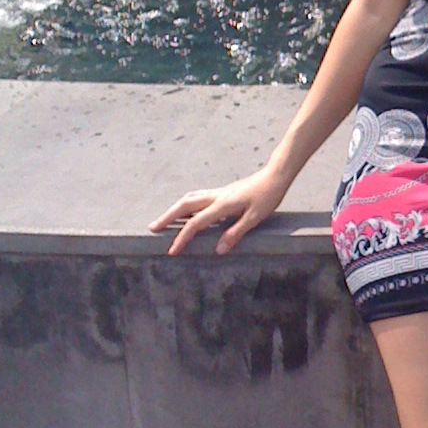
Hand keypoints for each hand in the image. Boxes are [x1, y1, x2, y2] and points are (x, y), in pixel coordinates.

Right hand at [148, 165, 290, 255]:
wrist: (275, 176)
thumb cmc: (268, 197)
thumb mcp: (255, 218)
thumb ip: (236, 233)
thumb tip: (218, 249)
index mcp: (223, 205)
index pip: (196, 224)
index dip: (182, 238)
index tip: (172, 251)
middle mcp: (216, 197)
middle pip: (184, 206)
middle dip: (167, 218)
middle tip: (152, 228)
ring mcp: (218, 192)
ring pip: (189, 199)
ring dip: (174, 209)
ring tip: (164, 220)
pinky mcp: (222, 191)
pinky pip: (197, 196)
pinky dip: (186, 204)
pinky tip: (185, 210)